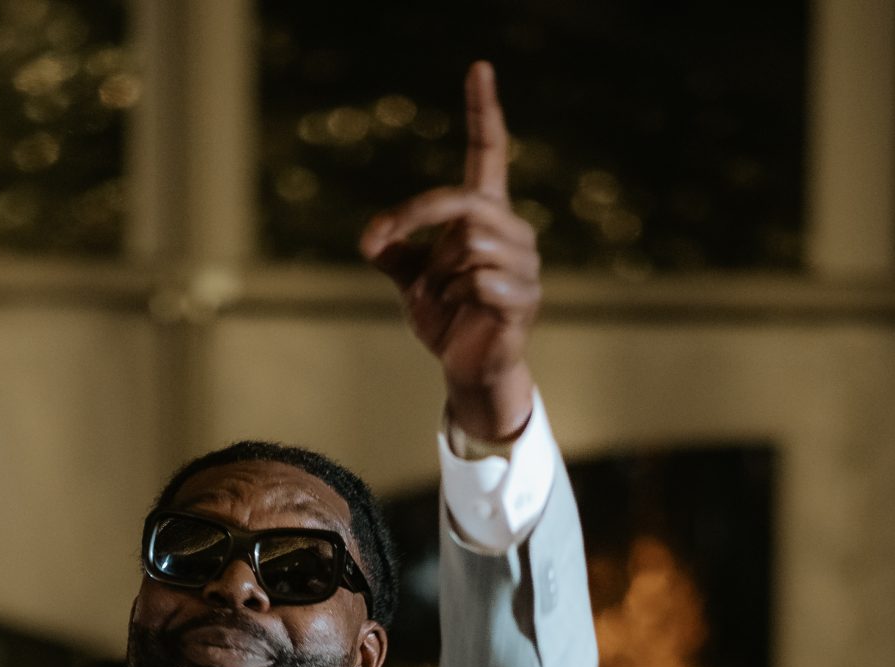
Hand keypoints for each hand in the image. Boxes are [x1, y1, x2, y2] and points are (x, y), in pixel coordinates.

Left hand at [360, 61, 540, 445]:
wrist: (466, 370)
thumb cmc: (445, 319)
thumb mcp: (410, 279)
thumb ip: (394, 250)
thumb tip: (369, 239)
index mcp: (486, 214)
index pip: (488, 151)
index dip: (483, 111)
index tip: (479, 68)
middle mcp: (512, 230)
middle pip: (462, 200)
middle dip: (415, 217)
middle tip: (377, 241)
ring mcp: (525, 265)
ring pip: (469, 244)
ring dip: (439, 273)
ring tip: (439, 296)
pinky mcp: (525, 299)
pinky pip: (480, 283)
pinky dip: (456, 298)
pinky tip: (460, 312)